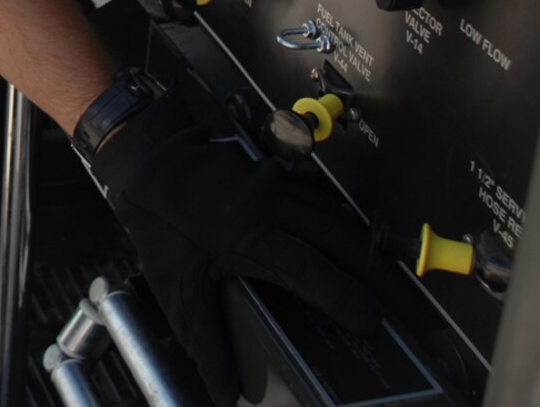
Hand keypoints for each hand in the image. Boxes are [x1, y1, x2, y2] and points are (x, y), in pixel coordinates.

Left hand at [93, 95, 378, 406]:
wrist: (144, 157)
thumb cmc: (158, 221)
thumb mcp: (177, 287)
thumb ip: (205, 341)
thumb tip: (224, 392)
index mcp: (251, 236)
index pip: (311, 269)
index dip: (344, 297)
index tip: (370, 323)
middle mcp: (271, 206)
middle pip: (339, 239)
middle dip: (372, 274)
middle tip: (395, 305)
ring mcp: (275, 184)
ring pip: (334, 216)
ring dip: (361, 248)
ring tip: (383, 279)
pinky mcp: (274, 172)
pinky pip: (319, 197)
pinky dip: (340, 221)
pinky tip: (350, 241)